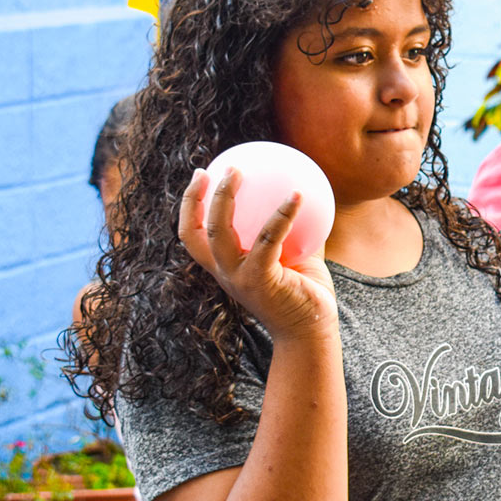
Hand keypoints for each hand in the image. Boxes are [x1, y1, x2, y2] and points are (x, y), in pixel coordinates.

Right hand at [178, 168, 337, 343]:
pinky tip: (298, 193)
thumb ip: (292, 231)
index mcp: (226, 268)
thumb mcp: (296, 257)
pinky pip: (268, 239)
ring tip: (241, 170)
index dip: (190, 205)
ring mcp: (239, 278)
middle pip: (196, 232)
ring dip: (225, 197)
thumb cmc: (305, 294)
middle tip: (221, 167)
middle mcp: (225, 273)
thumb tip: (302, 193)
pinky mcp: (260, 280)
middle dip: (198, 196)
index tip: (201, 174)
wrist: (311, 334)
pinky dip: (282, 214)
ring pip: (219, 231)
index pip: (194, 236)